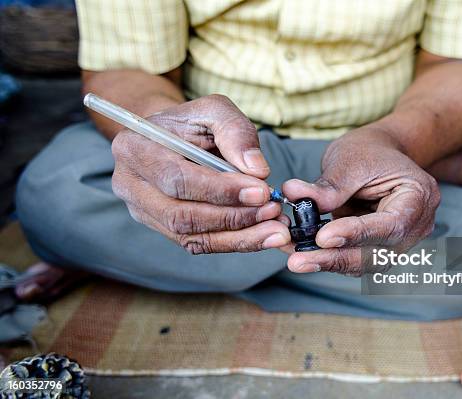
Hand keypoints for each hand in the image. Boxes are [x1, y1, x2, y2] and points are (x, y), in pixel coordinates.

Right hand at [111, 95, 290, 253]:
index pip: (177, 179)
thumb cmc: (191, 123)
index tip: (261, 191)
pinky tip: (263, 236)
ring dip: (238, 236)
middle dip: (232, 216)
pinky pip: (199, 244)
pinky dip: (234, 242)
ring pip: (191, 236)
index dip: (221, 190)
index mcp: (135, 149)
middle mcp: (132, 186)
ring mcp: (145, 212)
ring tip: (276, 230)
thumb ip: (235, 131)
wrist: (172, 138)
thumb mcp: (213, 110)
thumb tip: (257, 170)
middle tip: (272, 211)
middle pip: (181, 215)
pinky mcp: (164, 229)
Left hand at [282, 126, 439, 274]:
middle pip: (377, 253)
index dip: (356, 234)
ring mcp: (398, 242)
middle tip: (298, 260)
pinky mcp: (377, 249)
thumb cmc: (370, 151)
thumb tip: (294, 195)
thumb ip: (329, 185)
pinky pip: (354, 260)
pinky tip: (303, 255)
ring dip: (328, 262)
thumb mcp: (350, 160)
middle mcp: (415, 227)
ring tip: (295, 259)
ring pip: (364, 263)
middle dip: (335, 257)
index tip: (323, 237)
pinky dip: (328, 258)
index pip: (391, 225)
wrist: (378, 154)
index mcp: (419, 197)